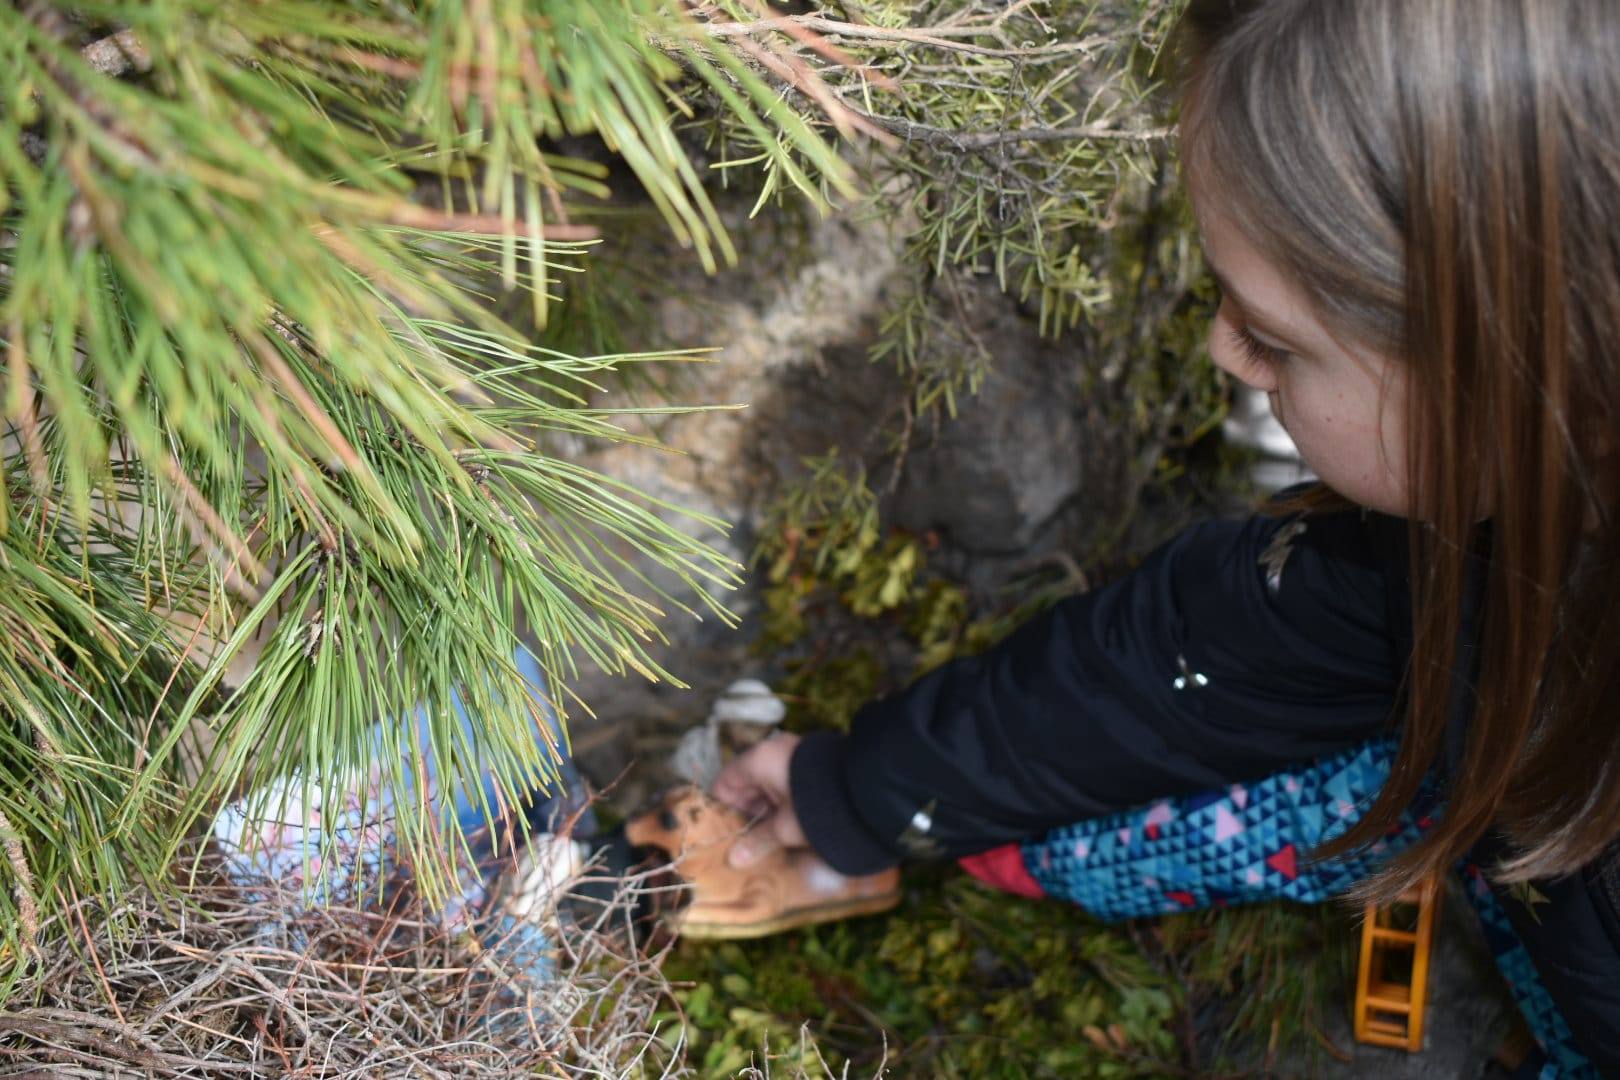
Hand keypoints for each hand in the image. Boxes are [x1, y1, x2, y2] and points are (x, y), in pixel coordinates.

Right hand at [711, 733, 806, 868]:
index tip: (726, 834)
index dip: (722, 810)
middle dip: (747, 814)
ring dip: (766, 810)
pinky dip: (782, 802)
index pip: (724, 783)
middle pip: (745, 784)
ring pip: (766, 785)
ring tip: (769, 837)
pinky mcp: (808, 763)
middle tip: (748, 842)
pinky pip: (784, 782)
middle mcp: (771, 751)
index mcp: (758, 759)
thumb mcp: (785, 828)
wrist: (866, 790)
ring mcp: (791, 754)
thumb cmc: (816, 807)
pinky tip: (787, 825)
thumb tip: (734, 860)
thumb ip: (758, 841)